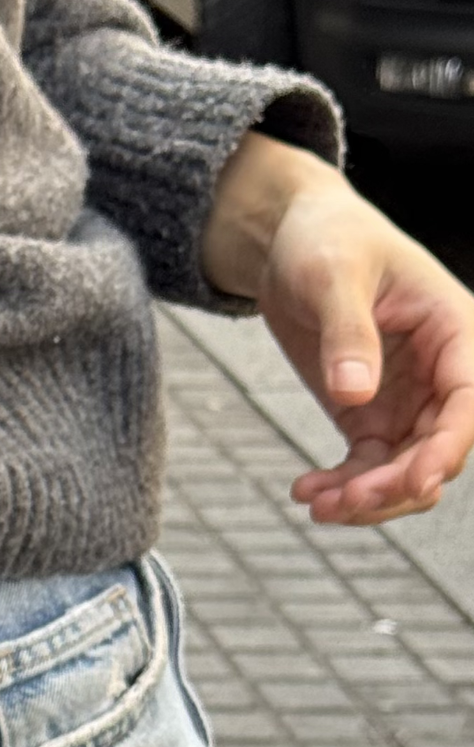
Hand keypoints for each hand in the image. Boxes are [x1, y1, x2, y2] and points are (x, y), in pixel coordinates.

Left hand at [202, 132, 473, 524]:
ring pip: (407, 469)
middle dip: (396, 485)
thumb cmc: (325, 242)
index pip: (467, 401)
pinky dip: (343, 486)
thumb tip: (354, 394)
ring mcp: (407, 398)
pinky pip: (369, 467)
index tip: (415, 482)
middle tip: (340, 503)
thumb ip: (347, 333)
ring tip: (315, 504)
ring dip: (369, 497)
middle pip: (439, 448)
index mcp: (454, 329)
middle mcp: (440, 371)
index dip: (446, 447)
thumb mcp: (332, 277)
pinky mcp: (370, 414)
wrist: (290, 243)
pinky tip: (306, 491)